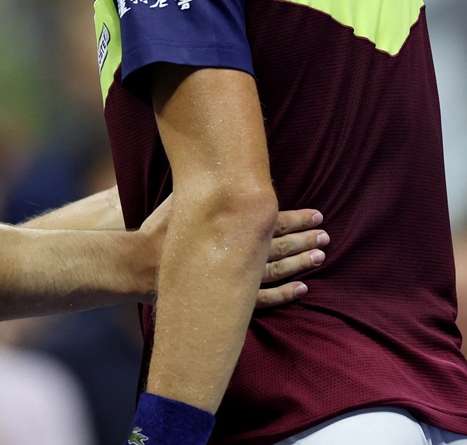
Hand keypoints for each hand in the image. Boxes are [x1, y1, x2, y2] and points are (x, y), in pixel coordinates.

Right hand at [139, 200, 326, 307]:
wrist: (139, 264)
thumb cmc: (159, 229)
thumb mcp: (181, 199)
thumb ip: (204, 189)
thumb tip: (219, 168)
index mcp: (228, 225)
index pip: (272, 220)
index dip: (297, 218)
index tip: (318, 215)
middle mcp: (236, 251)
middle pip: (279, 244)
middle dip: (304, 239)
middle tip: (326, 236)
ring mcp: (233, 277)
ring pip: (275, 270)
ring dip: (299, 264)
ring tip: (320, 258)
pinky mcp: (227, 297)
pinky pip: (262, 298)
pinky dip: (283, 293)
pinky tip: (301, 289)